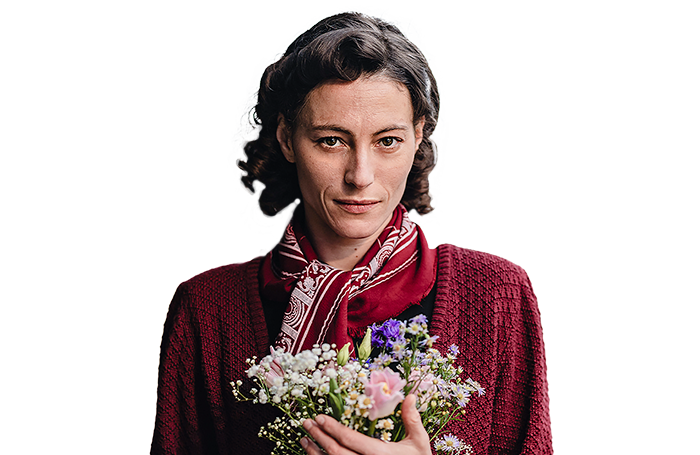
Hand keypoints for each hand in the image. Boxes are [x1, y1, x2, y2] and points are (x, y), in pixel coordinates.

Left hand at [301, 394, 430, 454]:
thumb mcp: (419, 443)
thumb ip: (412, 420)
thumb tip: (410, 396)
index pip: (349, 439)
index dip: (331, 428)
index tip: (319, 417)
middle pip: (335, 452)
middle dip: (318, 436)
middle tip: (306, 423)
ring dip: (314, 452)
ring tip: (304, 439)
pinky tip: (314, 454)